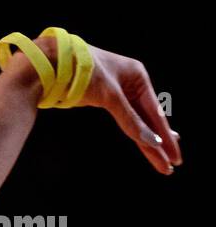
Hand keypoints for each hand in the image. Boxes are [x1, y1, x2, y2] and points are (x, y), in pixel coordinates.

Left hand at [78, 45, 181, 174]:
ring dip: (147, 139)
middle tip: (173, 164)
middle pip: (148, 118)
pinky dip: (132, 130)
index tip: (174, 157)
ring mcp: (115, 92)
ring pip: (135, 120)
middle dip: (159, 142)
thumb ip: (131, 120)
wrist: (51, 63)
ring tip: (162, 157)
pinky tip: (141, 137)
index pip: (156, 113)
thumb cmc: (83, 72)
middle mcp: (130, 83)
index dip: (165, 137)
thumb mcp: (110, 96)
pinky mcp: (100, 99)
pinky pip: (122, 119)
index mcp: (137, 77)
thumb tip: (151, 142)